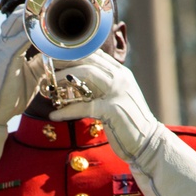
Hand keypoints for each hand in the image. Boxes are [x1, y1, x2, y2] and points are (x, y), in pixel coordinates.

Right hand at [0, 9, 46, 126]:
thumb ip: (41, 62)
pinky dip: (34, 30)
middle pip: (19, 13)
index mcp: (9, 44)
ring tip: (54, 12)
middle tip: (57, 7)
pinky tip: (47, 30)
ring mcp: (4, 46)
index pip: (21, 19)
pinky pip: (21, 36)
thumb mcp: (32, 75)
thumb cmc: (10, 95)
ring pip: (19, 19)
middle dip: (37, 9)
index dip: (36, 13)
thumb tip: (57, 56)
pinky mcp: (6, 55)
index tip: (55, 9)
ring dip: (36, 16)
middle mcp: (4, 41)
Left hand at [41, 50, 159, 162]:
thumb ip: (103, 88)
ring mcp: (117, 92)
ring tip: (49, 85)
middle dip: (67, 60)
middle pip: (89, 60)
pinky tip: (53, 115)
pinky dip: (66, 111)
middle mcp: (120, 78)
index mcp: (121, 74)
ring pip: (86, 75)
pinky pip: (83, 106)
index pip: (96, 55)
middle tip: (48, 64)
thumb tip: (80, 85)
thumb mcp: (116, 99)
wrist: (147, 142)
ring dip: (64, 78)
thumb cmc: (128, 123)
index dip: (76, 53)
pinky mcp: (112, 109)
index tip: (57, 55)